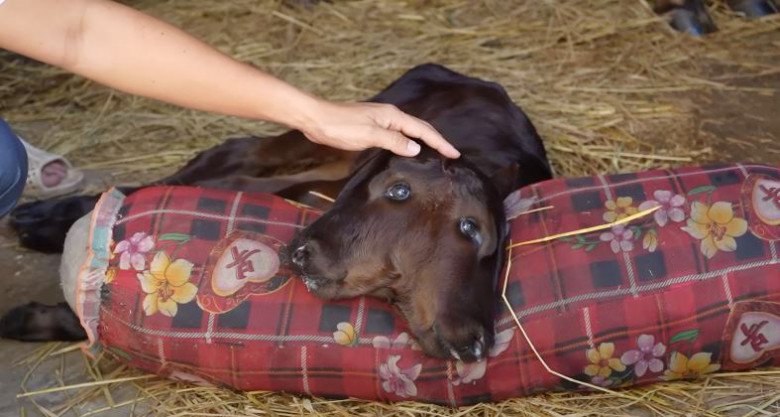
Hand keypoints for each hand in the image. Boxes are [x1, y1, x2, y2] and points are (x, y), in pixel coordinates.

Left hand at [298, 100, 459, 157]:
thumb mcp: (369, 135)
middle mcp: (390, 115)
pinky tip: (409, 149)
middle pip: (420, 128)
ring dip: (424, 141)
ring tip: (437, 153)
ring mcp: (381, 121)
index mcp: (393, 116)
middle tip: (451, 154)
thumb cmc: (340, 126)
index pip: (423, 130)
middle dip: (437, 141)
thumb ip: (394, 141)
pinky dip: (409, 142)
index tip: (454, 153)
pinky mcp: (372, 127)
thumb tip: (416, 149)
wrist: (316, 119)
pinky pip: (398, 135)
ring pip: (410, 131)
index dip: (440, 142)